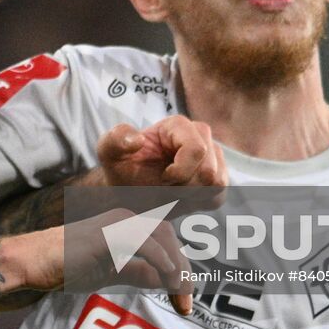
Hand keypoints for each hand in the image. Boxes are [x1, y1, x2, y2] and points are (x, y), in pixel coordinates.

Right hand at [16, 213, 192, 315]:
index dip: (181, 268)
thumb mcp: (110, 272)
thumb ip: (137, 272)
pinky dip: (161, 260)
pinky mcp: (107, 233)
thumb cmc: (66, 266)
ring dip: (177, 268)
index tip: (185, 300)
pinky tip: (167, 278)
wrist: (34, 261)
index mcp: (127, 224)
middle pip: (170, 238)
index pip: (166, 241)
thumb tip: (165, 281)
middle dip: (184, 270)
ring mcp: (116, 223)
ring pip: (162, 239)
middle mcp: (125, 218)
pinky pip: (144, 243)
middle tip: (187, 303)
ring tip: (180, 296)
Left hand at [95, 117, 227, 187]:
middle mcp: (200, 136)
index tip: (163, 178)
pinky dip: (200, 202)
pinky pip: (220, 196)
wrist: (129, 189)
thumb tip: (137, 139)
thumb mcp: (108, 151)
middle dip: (184, 187)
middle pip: (209, 171)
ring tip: (172, 191)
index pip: (197, 149)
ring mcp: (212, 157)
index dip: (180, 172)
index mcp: (177, 125)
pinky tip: (182, 197)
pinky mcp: (218, 178)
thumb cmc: (122, 167)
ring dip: (192, 196)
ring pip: (217, 184)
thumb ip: (115, 140)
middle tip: (164, 187)